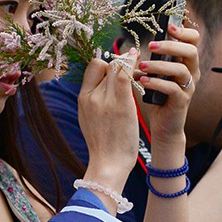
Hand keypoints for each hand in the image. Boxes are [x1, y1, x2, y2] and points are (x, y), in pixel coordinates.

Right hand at [78, 50, 138, 191]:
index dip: (106, 64)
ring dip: (128, 60)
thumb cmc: (103, 145)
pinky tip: (139, 58)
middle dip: (119, 61)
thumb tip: (102, 88)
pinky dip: (132, 63)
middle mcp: (91, 95)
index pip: (93, 68)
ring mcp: (105, 99)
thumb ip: (94, 102)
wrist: (107, 163)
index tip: (117, 68)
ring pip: (115, 66)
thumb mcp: (90, 119)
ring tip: (138, 57)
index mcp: (82, 98)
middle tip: (132, 60)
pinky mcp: (120, 104)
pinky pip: (125, 75)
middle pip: (105, 65)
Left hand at [137, 23, 199, 143]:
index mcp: (185, 62)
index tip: (168, 26)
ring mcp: (188, 87)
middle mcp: (191, 72)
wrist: (164, 125)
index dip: (184, 31)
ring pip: (181, 69)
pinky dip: (157, 83)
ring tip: (142, 66)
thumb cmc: (157, 97)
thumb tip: (131, 50)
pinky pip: (173, 88)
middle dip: (170, 45)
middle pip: (191, 51)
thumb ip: (150, 61)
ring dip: (159, 65)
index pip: (193, 40)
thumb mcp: (155, 74)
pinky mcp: (182, 101)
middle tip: (151, 45)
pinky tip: (144, 81)